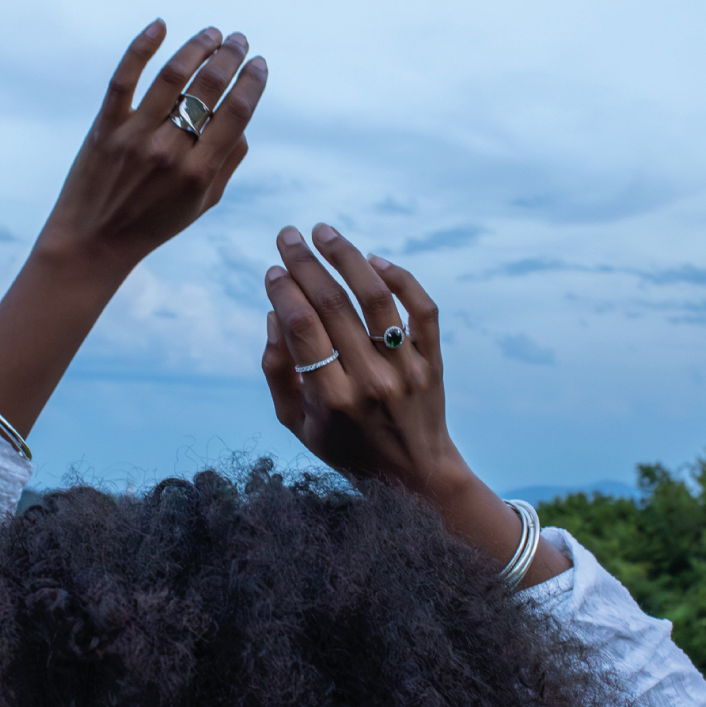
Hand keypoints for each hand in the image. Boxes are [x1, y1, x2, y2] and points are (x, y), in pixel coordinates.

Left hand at [0, 21, 266, 440]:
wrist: (93, 242)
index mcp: (198, 173)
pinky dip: (141, 47)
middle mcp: (169, 150)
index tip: (260, 64)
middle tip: (240, 40)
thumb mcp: (201, 206)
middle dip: (230, 57)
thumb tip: (243, 124)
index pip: (235, 114)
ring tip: (212, 33)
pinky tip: (160, 26)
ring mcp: (134, 136)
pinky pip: (123, 78)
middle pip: (208, 88)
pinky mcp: (104, 127)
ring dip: (197, 47)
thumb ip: (227, 165)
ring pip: (171, 76)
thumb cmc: (151, 225)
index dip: (252, 83)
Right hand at [262, 223, 460, 494]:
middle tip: (288, 235)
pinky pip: (421, 309)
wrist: (413, 474)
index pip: (303, 327)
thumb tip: (273, 314)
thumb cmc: (345, 446)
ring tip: (324, 232)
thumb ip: (277, 372)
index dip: (284, 290)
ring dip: (347, 257)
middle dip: (305, 263)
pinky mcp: (433, 362)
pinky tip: (373, 261)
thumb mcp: (297, 423)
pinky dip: (400, 278)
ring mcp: (407, 370)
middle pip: (334, 305)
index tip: (272, 270)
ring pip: (377, 297)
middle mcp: (371, 381)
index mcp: (332, 399)